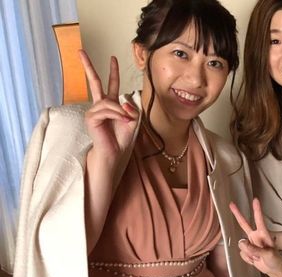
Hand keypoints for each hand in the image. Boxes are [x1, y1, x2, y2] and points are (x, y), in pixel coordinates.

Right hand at [80, 50, 137, 166]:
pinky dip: (116, 115)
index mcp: (111, 104)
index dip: (113, 71)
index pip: (110, 84)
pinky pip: (106, 110)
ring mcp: (94, 111)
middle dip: (88, 66)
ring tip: (126, 120)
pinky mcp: (91, 118)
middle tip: (80, 51)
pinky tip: (121, 120)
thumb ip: (131, 108)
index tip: (113, 58)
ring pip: (109, 102)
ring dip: (120, 111)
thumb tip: (123, 102)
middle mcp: (100, 105)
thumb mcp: (132, 120)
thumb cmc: (121, 138)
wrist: (114, 152)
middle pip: (94, 81)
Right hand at [229, 199, 281, 276]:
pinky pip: (242, 253)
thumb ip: (254, 248)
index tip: (255, 200)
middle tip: (231, 204)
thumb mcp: (267, 254)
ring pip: (242, 245)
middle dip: (237, 214)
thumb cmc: (274, 259)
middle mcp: (255, 236)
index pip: (259, 220)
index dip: (257, 210)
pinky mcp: (246, 250)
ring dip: (249, 253)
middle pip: (244, 223)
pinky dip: (248, 258)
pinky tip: (255, 260)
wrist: (272, 269)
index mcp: (263, 233)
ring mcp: (249, 243)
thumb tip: (241, 242)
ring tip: (258, 257)